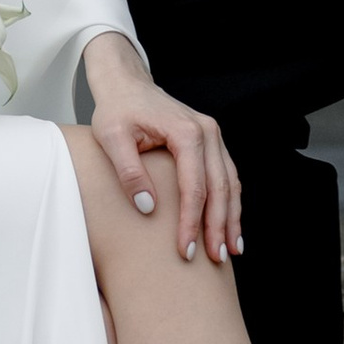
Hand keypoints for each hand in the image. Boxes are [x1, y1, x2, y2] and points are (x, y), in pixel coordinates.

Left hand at [83, 33, 242, 263]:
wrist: (127, 84)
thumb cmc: (117, 110)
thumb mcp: (111, 137)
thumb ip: (129, 171)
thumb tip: (149, 208)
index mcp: (186, 132)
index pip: (193, 187)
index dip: (190, 222)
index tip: (185, 251)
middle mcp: (207, 132)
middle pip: (219, 188)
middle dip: (218, 227)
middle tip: (215, 259)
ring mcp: (214, 136)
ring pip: (231, 183)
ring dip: (232, 218)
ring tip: (231, 251)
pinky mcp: (212, 143)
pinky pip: (228, 176)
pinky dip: (231, 203)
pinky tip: (230, 226)